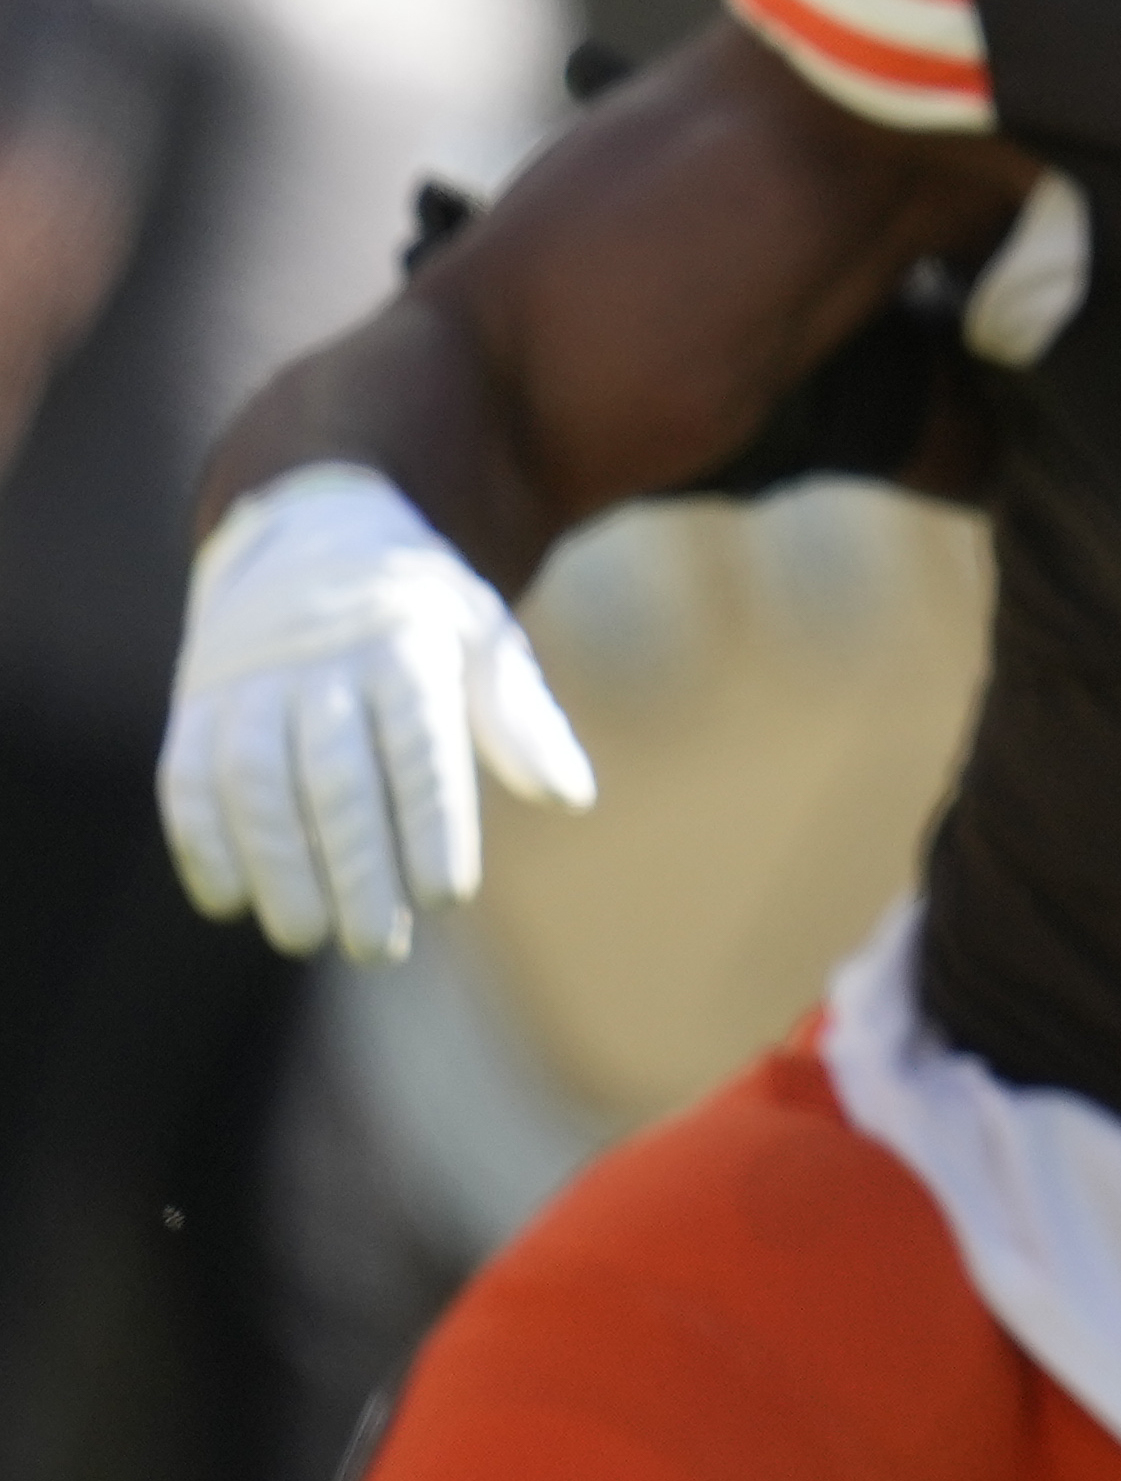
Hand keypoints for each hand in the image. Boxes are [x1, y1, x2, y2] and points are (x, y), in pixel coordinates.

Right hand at [159, 467, 595, 962]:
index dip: (431, 825)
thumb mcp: (483, 641)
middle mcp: (321, 662)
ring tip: (305, 936)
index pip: (420, 747)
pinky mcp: (197, 704)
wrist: (312, 534)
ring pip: (254, 782)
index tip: (447, 896)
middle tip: (377, 946)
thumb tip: (572, 797)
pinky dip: (202, 840)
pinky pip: (188, 776)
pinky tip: (229, 900)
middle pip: (336, 778)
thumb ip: (521, 718)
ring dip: (276, 865)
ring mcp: (250, 682)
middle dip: (355, 868)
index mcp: (405, 646)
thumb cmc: (420, 614)